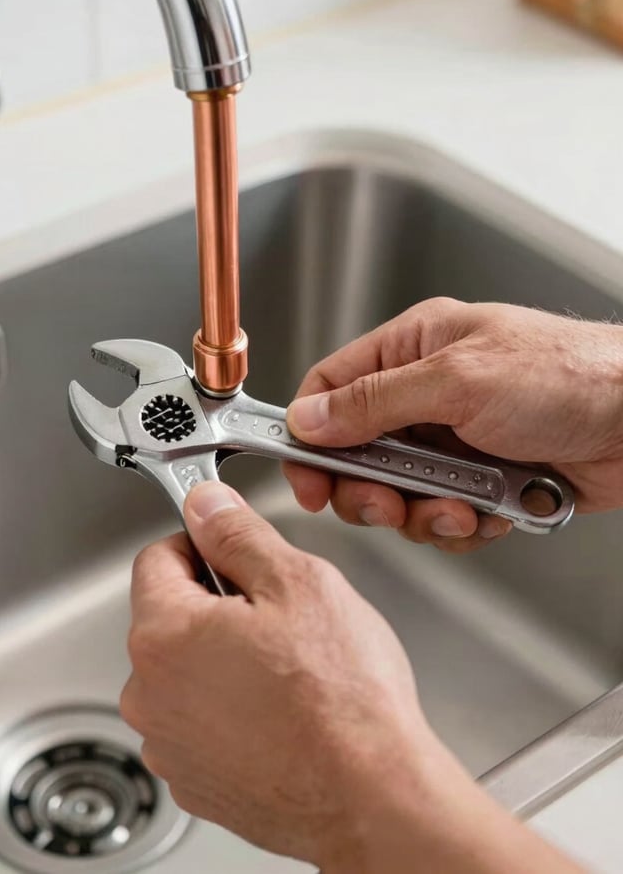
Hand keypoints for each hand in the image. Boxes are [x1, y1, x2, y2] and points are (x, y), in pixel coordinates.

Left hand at [121, 481, 580, 872]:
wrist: (372, 799)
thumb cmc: (342, 700)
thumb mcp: (297, 582)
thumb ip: (238, 534)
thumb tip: (205, 506)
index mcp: (163, 634)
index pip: (156, 557)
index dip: (201, 544)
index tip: (232, 552)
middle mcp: (149, 694)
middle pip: (171, 618)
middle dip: (217, 606)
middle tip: (278, 619)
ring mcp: (169, 745)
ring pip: (187, 673)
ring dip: (223, 662)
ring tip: (286, 675)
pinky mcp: (195, 782)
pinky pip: (200, 723)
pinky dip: (231, 711)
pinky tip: (280, 714)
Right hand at [285, 298, 622, 551]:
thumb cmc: (569, 376)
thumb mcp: (458, 380)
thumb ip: (375, 401)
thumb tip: (310, 419)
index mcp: (413, 349)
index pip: (331, 390)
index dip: (309, 436)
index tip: (304, 477)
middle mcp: (426, 394)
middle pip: (357, 453)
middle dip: (368, 488)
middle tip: (384, 504)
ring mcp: (453, 440)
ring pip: (398, 493)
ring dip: (421, 512)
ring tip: (457, 508)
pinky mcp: (480, 480)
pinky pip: (440, 516)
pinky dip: (457, 525)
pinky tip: (485, 514)